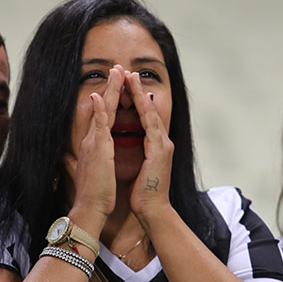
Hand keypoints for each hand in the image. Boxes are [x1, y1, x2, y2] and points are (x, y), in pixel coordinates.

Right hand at [63, 66, 124, 220]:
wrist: (90, 208)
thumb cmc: (93, 195)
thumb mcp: (85, 173)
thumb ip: (74, 162)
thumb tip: (65, 157)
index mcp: (92, 145)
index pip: (101, 117)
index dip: (107, 100)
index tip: (113, 85)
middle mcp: (91, 140)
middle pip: (101, 107)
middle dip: (109, 87)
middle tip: (116, 68)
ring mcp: (93, 142)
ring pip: (102, 110)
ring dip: (108, 89)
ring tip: (116, 71)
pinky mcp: (97, 148)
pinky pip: (99, 124)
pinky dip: (100, 108)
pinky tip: (100, 94)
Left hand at [125, 70, 173, 218]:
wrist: (153, 210)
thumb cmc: (142, 194)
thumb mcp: (135, 169)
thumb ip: (133, 155)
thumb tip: (120, 149)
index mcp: (154, 145)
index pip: (142, 117)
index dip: (133, 100)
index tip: (123, 84)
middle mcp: (161, 141)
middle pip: (147, 109)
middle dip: (137, 90)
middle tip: (127, 71)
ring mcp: (163, 144)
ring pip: (150, 112)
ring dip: (139, 93)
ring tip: (130, 76)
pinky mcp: (160, 149)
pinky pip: (150, 123)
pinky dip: (143, 108)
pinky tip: (137, 95)